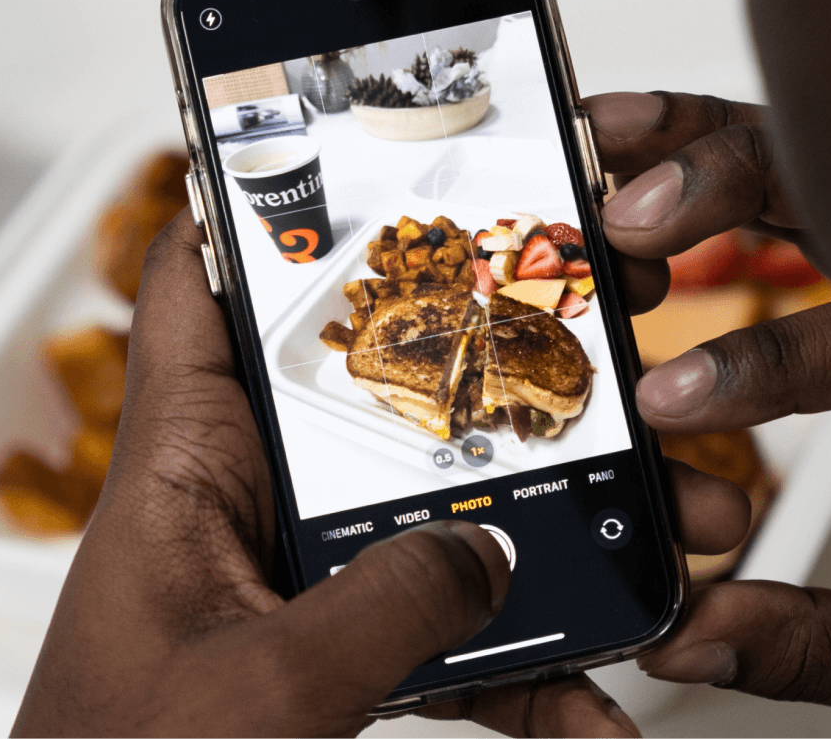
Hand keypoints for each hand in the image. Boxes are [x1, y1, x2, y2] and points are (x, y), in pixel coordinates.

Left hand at [12, 214, 751, 737]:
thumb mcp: (262, 691)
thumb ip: (383, 612)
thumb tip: (487, 558)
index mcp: (184, 477)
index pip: (197, 296)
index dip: (249, 209)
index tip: (340, 148)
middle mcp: (240, 510)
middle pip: (367, 398)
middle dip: (484, 389)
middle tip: (584, 358)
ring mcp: (290, 584)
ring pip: (428, 525)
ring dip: (534, 545)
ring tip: (646, 549)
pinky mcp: (326, 657)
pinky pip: (438, 641)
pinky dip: (518, 677)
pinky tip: (587, 715)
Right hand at [587, 91, 830, 735]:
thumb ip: (827, 649)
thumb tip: (686, 636)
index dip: (772, 366)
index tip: (670, 400)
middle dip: (732, 192)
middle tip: (630, 226)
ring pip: (824, 160)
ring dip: (706, 148)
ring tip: (605, 140)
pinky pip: (804, 177)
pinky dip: (714, 151)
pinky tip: (643, 144)